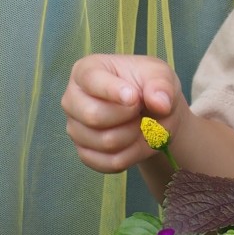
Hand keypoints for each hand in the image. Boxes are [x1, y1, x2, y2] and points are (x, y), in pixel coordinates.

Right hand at [62, 53, 186, 173]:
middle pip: (93, 116)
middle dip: (128, 117)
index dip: (114, 91)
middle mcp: (72, 100)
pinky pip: (109, 163)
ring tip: (141, 123)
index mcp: (85, 71)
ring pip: (105, 142)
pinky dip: (132, 155)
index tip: (135, 97)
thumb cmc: (148, 84)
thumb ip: (161, 85)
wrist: (151, 111)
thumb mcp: (159, 74)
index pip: (91, 81)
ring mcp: (75, 128)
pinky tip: (136, 140)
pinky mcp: (84, 153)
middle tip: (141, 110)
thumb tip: (161, 103)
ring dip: (134, 136)